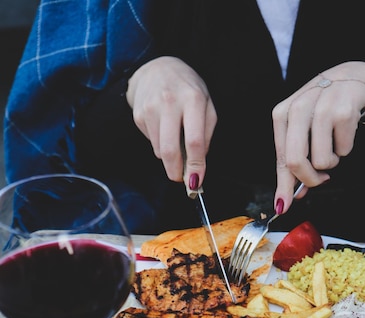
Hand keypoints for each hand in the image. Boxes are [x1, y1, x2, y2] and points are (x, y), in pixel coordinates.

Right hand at [126, 56, 216, 188]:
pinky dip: (160, 143)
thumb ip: (205, 135)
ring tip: (175, 139)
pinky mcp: (139, 115)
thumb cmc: (187, 90)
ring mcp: (151, 108)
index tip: (196, 182)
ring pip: (160, 150)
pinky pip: (152, 142)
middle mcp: (169, 102)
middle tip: (181, 178)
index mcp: (192, 100)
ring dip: (169, 156)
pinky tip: (163, 128)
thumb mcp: (206, 106)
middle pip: (170, 150)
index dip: (196, 166)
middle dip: (176, 171)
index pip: (194, 141)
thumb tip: (197, 165)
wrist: (158, 69)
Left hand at [272, 61, 364, 213]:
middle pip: (295, 162)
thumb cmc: (323, 110)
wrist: (354, 80)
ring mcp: (321, 107)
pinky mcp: (344, 110)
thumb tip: (286, 200)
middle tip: (320, 178)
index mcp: (282, 113)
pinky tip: (345, 132)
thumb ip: (293, 165)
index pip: (281, 159)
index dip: (284, 186)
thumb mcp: (303, 132)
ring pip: (321, 160)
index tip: (284, 205)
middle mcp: (298, 108)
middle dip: (309, 179)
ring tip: (333, 145)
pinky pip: (343, 150)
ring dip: (331, 161)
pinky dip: (346, 149)